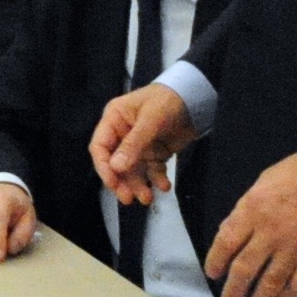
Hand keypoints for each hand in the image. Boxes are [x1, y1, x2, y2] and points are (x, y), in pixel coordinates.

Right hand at [88, 83, 197, 204]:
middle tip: (129, 198)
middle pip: (115, 163)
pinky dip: (157, 179)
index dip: (103, 167)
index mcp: (114, 120)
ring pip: (133, 171)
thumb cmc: (168, 100)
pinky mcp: (155, 153)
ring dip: (138, 185)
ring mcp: (139, 145)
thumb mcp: (151, 120)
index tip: (113, 184)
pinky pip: (152, 170)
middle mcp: (122, 134)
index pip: (100, 147)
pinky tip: (164, 187)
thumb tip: (115, 168)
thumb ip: (134, 144)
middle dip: (121, 182)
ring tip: (148, 198)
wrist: (197, 98)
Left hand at [205, 148, 296, 296]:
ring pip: (270, 284)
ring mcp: (293, 248)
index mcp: (251, 211)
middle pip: (244, 270)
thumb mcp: (261, 183)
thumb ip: (245, 210)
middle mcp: (269, 233)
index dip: (216, 262)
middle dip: (233, 293)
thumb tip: (230, 233)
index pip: (226, 243)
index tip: (213, 274)